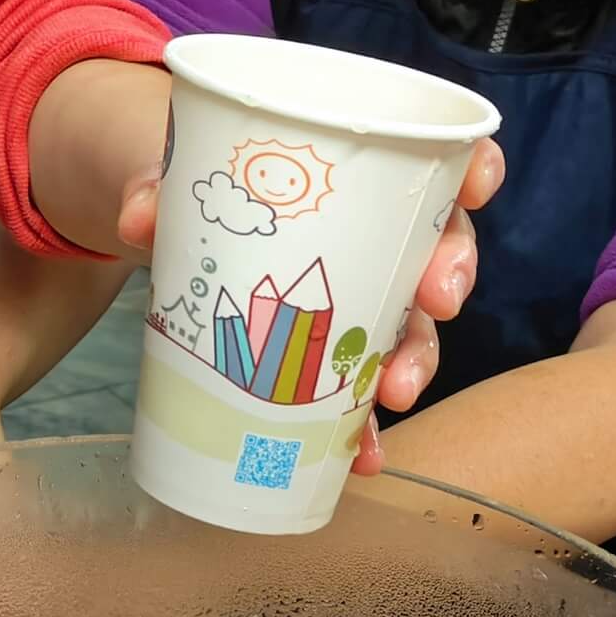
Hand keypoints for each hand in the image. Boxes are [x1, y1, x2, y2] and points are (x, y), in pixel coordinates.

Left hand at [117, 138, 506, 473]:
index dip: (471, 168)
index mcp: (357, 173)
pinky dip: (363, 425)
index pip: (439, 159)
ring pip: (410, 324)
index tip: (476, 186)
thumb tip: (139, 218)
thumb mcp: (171, 172)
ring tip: (397, 391)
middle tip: (436, 300)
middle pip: (436, 248)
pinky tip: (362, 457)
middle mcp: (375, 234)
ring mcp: (357, 295)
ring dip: (415, 358)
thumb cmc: (197, 180)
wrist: (166, 220)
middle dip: (449, 274)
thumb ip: (153, 188)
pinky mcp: (324, 348)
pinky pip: (357, 387)